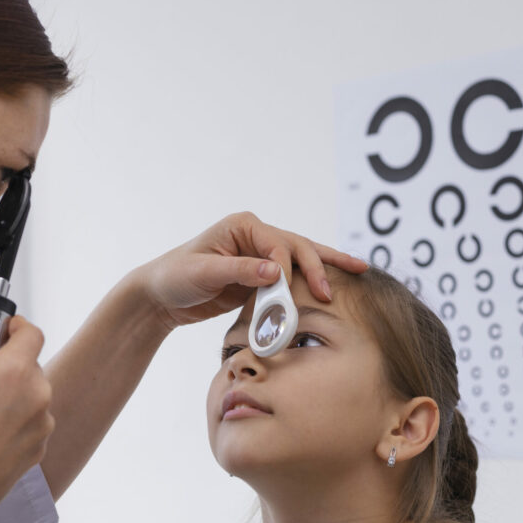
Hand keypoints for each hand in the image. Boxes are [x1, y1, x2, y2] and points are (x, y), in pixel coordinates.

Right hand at [0, 316, 54, 520]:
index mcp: (14, 372)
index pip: (32, 333)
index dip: (18, 326)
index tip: (3, 329)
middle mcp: (37, 397)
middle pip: (30, 365)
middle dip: (6, 362)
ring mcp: (41, 426)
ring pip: (32, 395)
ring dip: (12, 393)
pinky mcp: (37, 450)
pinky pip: (31, 422)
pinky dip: (14, 419)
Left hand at [133, 212, 368, 329]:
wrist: (161, 296)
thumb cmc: (176, 277)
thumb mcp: (203, 273)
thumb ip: (240, 271)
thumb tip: (277, 271)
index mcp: (243, 226)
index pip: (277, 244)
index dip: (286, 270)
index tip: (283, 294)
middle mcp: (256, 235)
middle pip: (298, 247)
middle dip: (318, 268)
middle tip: (330, 293)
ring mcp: (261, 254)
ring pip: (303, 258)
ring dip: (328, 266)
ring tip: (361, 271)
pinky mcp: (262, 275)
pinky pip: (293, 277)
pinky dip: (314, 280)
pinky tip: (336, 284)